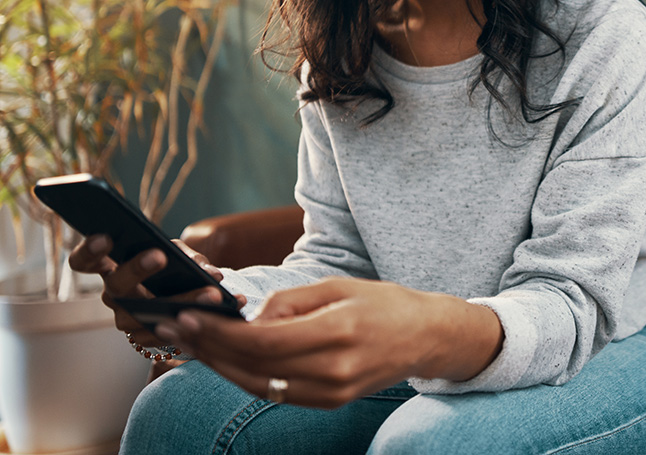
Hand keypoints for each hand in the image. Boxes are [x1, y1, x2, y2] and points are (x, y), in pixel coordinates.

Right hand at [68, 235, 234, 346]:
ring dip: (182, 301)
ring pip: (148, 313)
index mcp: (112, 269)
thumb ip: (190, 257)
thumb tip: (211, 273)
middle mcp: (114, 296)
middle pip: (117, 284)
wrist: (183, 305)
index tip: (105, 238)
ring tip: (212, 294)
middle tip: (159, 255)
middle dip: (137, 268)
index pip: (85, 261)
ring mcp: (127, 320)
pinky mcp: (146, 341)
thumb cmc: (174, 270)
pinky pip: (171, 331)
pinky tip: (226, 309)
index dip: (89, 250)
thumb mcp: (180, 255)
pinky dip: (200, 320)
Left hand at [155, 277, 502, 408]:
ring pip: (260, 385)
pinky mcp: (331, 402)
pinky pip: (278, 393)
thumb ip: (292, 301)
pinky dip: (248, 378)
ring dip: (222, 367)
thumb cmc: (384, 304)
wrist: (426, 337)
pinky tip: (228, 361)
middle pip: (254, 366)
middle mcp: (334, 369)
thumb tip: (251, 318)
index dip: (220, 332)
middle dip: (210, 349)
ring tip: (194, 345)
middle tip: (176, 329)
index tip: (189, 317)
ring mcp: (333, 392)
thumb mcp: (340, 286)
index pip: (262, 339)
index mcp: (337, 331)